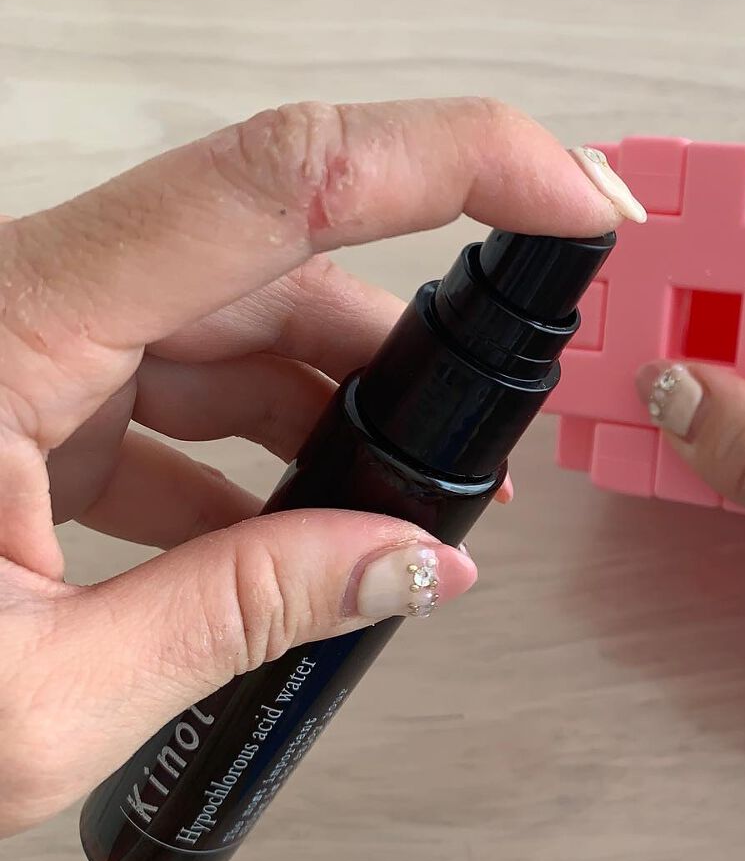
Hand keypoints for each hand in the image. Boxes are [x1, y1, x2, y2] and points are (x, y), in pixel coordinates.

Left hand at [0, 97, 625, 836]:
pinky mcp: (24, 393)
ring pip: (239, 325)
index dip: (457, 159)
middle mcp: (22, 302)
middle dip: (409, 340)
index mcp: (6, 326)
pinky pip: (181, 392)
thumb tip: (415, 565)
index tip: (572, 192)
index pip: (281, 177)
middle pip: (278, 257)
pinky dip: (258, 457)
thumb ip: (247, 614)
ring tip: (407, 505)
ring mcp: (25, 344)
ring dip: (341, 407)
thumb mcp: (30, 701)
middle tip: (490, 421)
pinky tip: (294, 536)